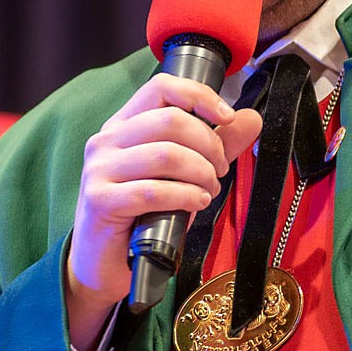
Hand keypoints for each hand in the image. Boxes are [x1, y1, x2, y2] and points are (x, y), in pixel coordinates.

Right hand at [63, 74, 261, 349]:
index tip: (227, 117)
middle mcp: (106, 140)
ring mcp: (99, 169)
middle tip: (219, 171)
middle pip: (171, 120)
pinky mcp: (99, 200)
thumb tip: (252, 118)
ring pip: (165, 154)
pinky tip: (197, 203)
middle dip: (209, 145)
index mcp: (123, 124)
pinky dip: (185, 196)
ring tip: (209, 191)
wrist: (105, 263)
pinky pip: (153, 190)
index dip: (199, 95)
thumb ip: (216, 145)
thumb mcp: (185, 174)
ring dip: (201, 173)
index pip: (161, 87)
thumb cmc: (145, 215)